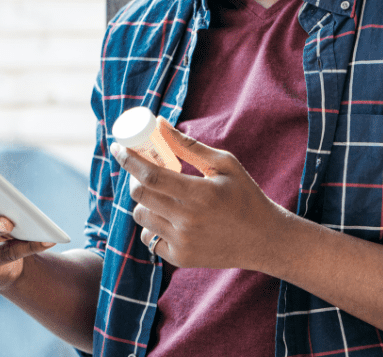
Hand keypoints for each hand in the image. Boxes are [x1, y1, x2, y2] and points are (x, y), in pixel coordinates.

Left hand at [111, 125, 289, 270]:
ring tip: (163, 195)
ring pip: (141, 217)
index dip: (129, 160)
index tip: (118, 148)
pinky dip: (153, 225)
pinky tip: (170, 218)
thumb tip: (159, 124)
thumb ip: (188, 146)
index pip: (150, 176)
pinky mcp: (180, 259)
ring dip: (144, 202)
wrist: (264, 239)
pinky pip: (149, 239)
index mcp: (200, 194)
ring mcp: (182, 243)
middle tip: (143, 171)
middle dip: (134, 179)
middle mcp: (188, 221)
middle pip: (139, 196)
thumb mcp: (225, 164)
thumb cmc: (245, 196)